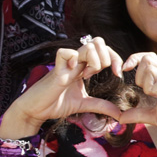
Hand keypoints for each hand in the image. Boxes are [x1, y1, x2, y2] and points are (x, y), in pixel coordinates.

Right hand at [0, 36, 122, 138]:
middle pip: (99, 42)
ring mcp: (66, 64)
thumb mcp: (84, 104)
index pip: (105, 51)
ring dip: (94, 62)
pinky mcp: (56, 70)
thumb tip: (120, 114)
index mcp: (83, 67)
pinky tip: (73, 72)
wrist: (36, 111)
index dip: (116, 59)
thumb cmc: (55, 104)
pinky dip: (73, 60)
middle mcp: (76, 62)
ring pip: (89, 46)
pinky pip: (66, 53)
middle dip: (107, 58)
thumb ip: (101, 106)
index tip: (117, 75)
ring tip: (86, 76)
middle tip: (100, 74)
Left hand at [117, 53, 156, 153]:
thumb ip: (136, 114)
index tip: (124, 72)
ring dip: (145, 82)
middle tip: (142, 89)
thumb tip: (119, 117)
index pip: (147, 57)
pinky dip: (155, 88)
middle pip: (148, 58)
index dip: (133, 60)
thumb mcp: (153, 117)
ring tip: (153, 95)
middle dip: (137, 73)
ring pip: (152, 67)